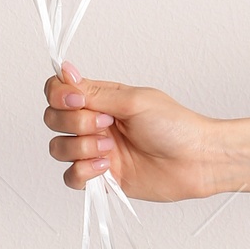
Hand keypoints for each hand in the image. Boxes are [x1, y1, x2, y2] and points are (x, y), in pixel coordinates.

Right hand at [43, 62, 222, 200]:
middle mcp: (93, 123)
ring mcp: (96, 151)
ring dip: (80, 147)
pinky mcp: (102, 178)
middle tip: (106, 124)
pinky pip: (71, 177)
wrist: (197, 161)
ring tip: (109, 149)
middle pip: (53, 119)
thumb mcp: (134, 101)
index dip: (59, 95)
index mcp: (100, 100)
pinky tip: (106, 167)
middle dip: (74, 122)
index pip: (58, 91)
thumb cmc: (175, 126)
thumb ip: (96, 92)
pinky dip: (83, 172)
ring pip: (58, 148)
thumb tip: (65, 70)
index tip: (77, 100)